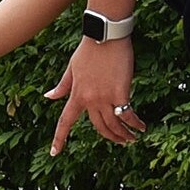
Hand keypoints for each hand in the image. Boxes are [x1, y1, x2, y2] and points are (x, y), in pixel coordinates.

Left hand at [43, 37, 145, 151]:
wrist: (105, 35)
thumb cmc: (89, 49)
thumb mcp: (71, 68)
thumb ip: (62, 86)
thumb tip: (48, 97)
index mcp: (76, 95)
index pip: (65, 121)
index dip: (59, 138)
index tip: (55, 153)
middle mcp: (89, 100)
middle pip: (98, 127)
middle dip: (110, 137)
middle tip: (121, 142)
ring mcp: (104, 97)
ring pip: (113, 125)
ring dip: (123, 135)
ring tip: (132, 139)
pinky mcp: (120, 93)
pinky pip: (127, 115)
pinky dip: (135, 123)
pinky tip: (141, 127)